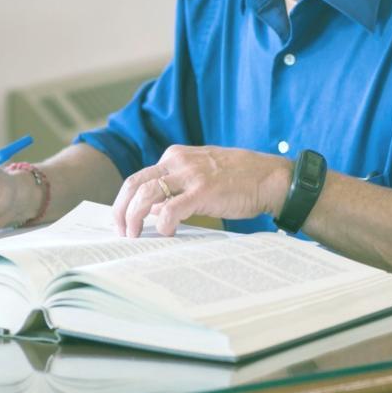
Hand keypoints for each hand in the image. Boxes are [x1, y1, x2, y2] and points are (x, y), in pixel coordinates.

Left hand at [114, 145, 293, 237]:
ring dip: (133, 218)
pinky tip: (167, 232)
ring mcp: (190, 175)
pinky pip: (170, 209)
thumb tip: (153, 208)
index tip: (124, 222)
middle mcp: (178, 161)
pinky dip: (162, 224)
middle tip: (121, 232)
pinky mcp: (203, 191)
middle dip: (120, 211)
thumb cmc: (239, 179)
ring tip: (134, 236)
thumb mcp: (201, 174)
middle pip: (133, 184)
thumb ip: (176, 186)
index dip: (125, 202)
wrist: (270, 178)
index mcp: (176, 156)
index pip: (138, 178)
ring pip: (145, 195)